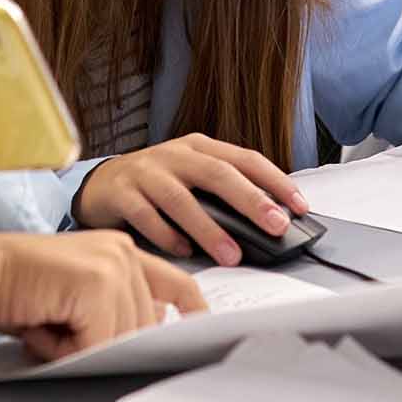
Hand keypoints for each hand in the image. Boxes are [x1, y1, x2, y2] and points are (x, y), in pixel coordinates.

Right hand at [0, 231, 207, 360]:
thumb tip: (149, 334)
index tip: (203, 330)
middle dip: (103, 344)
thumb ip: (114, 310)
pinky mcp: (96, 283)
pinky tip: (43, 328)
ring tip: (45, 326)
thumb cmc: (17, 291)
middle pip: (145, 325)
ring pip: (122, 337)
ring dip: (80, 347)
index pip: (176, 283)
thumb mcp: (76, 301)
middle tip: (56, 331)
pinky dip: (68, 349)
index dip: (193, 310)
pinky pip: (99, 342)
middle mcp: (123, 252)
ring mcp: (113, 265)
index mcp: (122, 251)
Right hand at [70, 134, 310, 265]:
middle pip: (217, 174)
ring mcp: (146, 172)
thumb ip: (224, 193)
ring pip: (181, 199)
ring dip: (209, 229)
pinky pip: (145, 216)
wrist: (101, 184)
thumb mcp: (192, 178)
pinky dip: (166, 235)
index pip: (245, 159)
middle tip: (275, 226)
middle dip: (250, 201)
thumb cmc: (156, 183)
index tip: (299, 206)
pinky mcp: (121, 193)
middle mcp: (175, 155)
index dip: (275, 181)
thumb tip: (269, 223)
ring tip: (231, 254)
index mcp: (199, 148)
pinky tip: (183, 251)